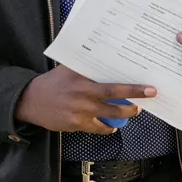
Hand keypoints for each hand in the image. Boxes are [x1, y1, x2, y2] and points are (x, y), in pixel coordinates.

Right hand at [14, 65, 155, 133]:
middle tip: (146, 102)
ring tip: (133, 112)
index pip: (114, 84)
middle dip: (133, 105)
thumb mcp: (69, 68)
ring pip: (109, 117)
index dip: (134, 88)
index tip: (150, 89)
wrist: (31, 100)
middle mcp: (84, 96)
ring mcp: (80, 112)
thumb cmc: (54, 81)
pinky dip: (107, 128)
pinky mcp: (76, 125)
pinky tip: (112, 126)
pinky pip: (97, 128)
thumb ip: (87, 65)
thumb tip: (108, 53)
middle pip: (115, 101)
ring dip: (123, 116)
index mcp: (84, 80)